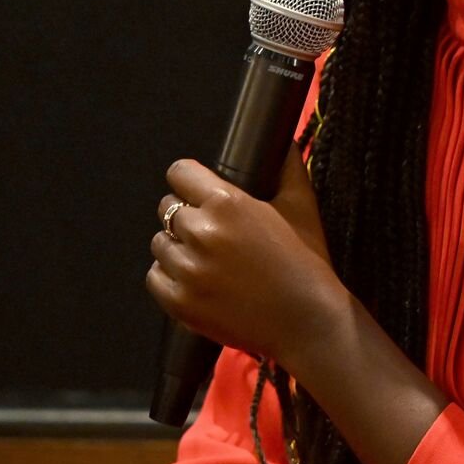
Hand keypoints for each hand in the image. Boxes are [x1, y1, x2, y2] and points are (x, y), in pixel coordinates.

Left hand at [148, 157, 340, 364]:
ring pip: (160, 243)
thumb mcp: (302, 207)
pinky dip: (171, 277)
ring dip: (178, 248)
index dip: (190, 181)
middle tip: (212, 234)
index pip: (180, 173)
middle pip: (167, 209)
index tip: (198, 192)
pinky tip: (198, 281)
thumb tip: (285, 140)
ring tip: (207, 260)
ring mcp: (187, 270)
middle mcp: (201, 233)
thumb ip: (288, 167)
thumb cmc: (307, 263)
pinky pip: (155, 276)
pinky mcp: (179, 302)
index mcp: (227, 203)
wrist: (308, 323)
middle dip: (186, 216)